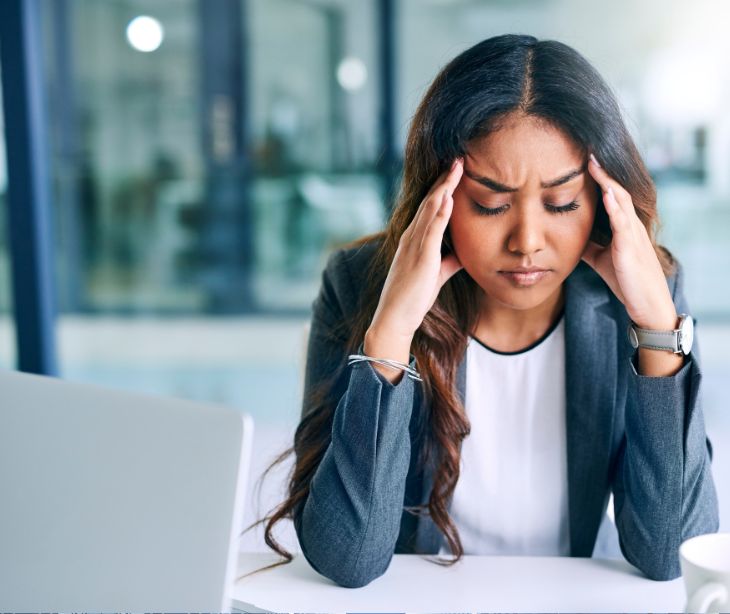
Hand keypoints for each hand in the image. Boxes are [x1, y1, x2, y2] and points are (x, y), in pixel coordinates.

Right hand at [370, 157, 464, 339]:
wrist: (394, 318)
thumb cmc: (413, 298)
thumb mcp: (436, 275)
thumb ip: (449, 261)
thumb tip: (464, 253)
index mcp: (415, 240)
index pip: (431, 207)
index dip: (443, 188)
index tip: (456, 171)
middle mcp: (412, 237)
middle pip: (430, 201)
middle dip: (445, 179)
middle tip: (459, 158)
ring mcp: (414, 246)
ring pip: (430, 210)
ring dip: (444, 187)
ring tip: (457, 168)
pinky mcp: (420, 258)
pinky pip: (431, 231)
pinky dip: (440, 213)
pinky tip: (449, 198)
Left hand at [581, 154, 676, 330]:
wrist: (645, 303)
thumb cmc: (625, 280)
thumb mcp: (601, 258)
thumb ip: (588, 244)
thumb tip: (567, 236)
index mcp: (624, 227)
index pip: (612, 196)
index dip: (600, 178)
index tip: (584, 161)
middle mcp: (630, 225)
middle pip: (617, 191)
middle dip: (603, 172)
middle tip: (588, 152)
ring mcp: (632, 235)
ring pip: (621, 201)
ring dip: (607, 182)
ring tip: (594, 164)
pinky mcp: (631, 248)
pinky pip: (623, 223)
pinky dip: (615, 207)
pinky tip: (606, 195)